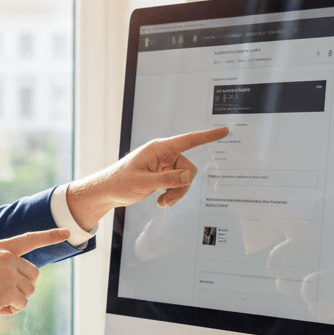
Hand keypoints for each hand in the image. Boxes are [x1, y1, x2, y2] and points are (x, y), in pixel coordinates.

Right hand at [0, 228, 71, 325]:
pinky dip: (10, 310)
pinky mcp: (8, 292)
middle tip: (3, 294)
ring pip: (29, 291)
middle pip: (33, 274)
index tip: (68, 232)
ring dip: (15, 300)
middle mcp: (6, 257)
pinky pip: (21, 304)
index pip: (30, 239)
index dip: (50, 236)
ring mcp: (8, 273)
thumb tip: (22, 276)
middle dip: (23, 287)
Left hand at [68, 126, 228, 228]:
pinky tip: (160, 202)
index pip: (188, 140)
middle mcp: (164, 154)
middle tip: (166, 201)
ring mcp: (164, 165)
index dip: (207, 136)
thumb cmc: (121, 182)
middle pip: (188, 168)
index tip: (225, 131)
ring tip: (161, 203)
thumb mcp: (143, 182)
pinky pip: (178, 185)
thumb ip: (167, 179)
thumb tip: (189, 175)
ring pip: (185, 179)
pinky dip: (172, 195)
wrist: (108, 191)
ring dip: (176, 193)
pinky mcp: (163, 175)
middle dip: (181, 187)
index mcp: (159, 149)